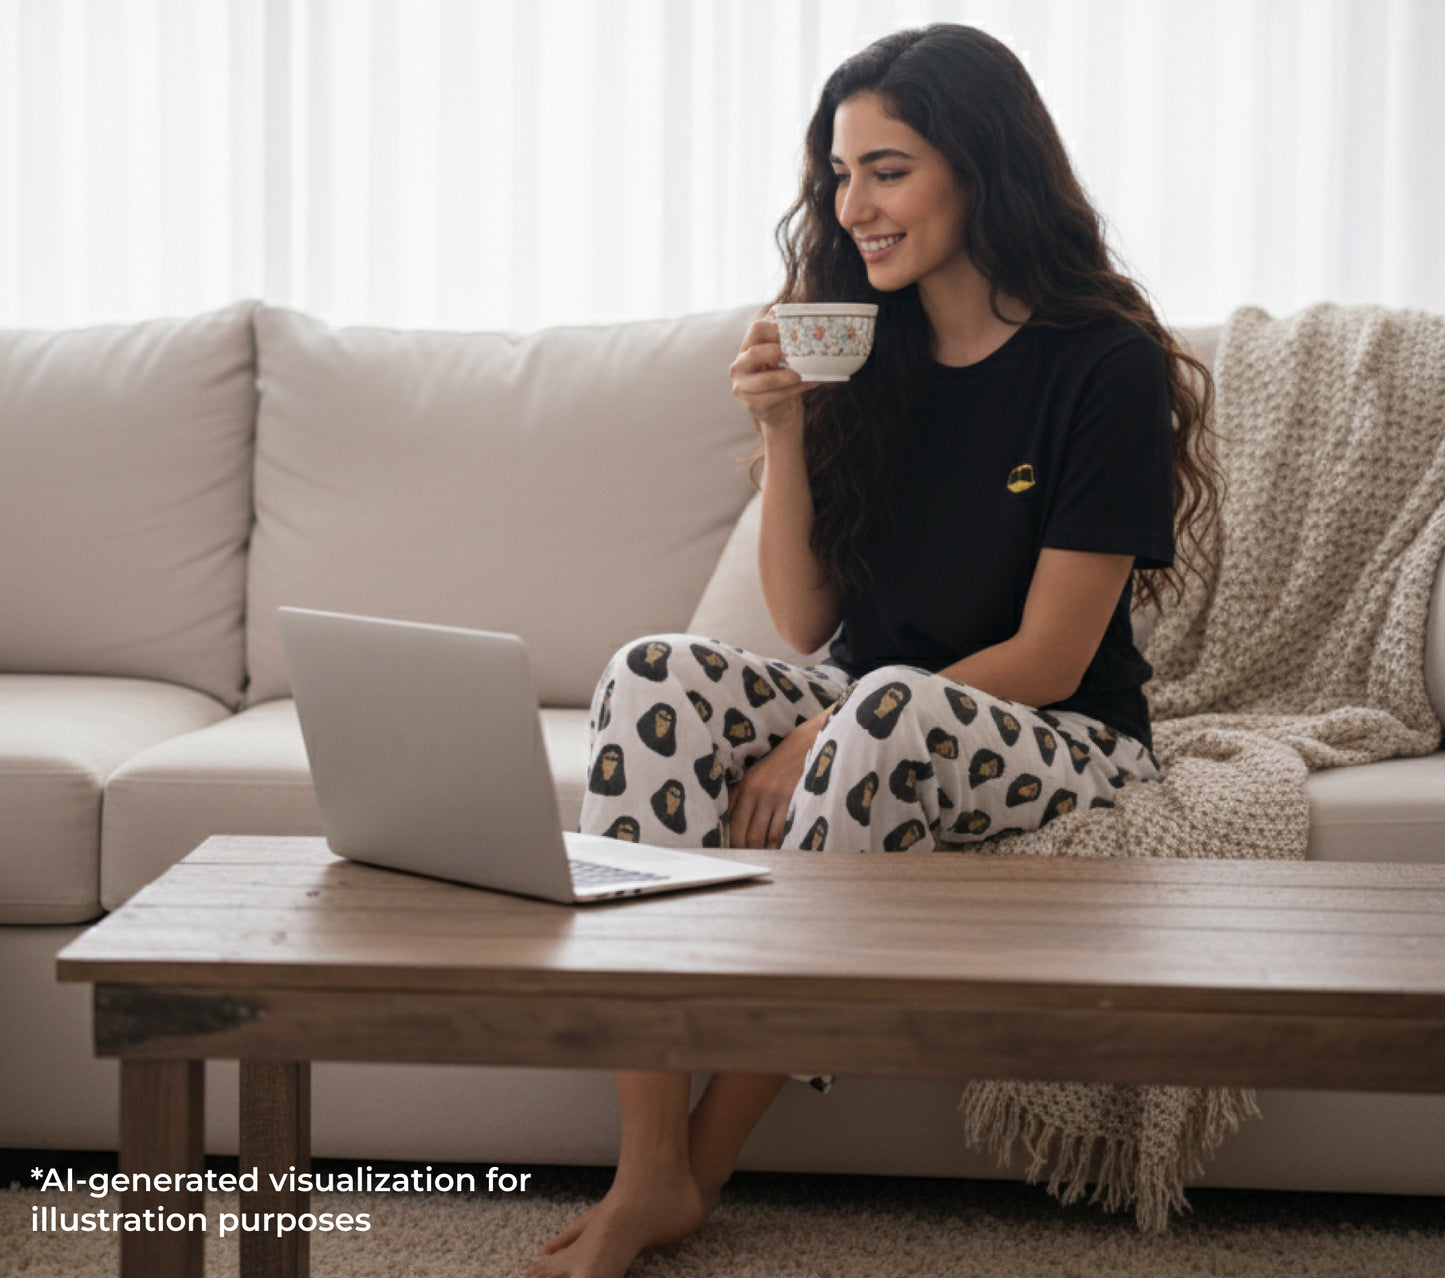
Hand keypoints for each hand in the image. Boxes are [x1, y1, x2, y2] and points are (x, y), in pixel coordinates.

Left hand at [726, 712, 828, 848]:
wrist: (806, 746)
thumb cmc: (779, 764)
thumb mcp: (755, 776)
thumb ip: (741, 797)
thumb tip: (728, 822)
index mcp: (744, 787)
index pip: (731, 823)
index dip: (731, 842)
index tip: (733, 852)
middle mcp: (755, 793)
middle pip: (744, 834)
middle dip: (746, 851)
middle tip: (749, 860)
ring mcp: (774, 797)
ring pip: (761, 836)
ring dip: (761, 850)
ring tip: (762, 857)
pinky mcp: (791, 801)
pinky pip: (780, 831)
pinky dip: (777, 844)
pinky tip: (777, 849)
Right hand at [729, 317, 815, 432]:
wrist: (776, 408)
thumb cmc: (778, 378)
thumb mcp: (778, 360)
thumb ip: (786, 347)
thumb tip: (811, 339)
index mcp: (746, 349)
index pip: (757, 329)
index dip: (777, 329)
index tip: (795, 335)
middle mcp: (738, 366)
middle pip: (755, 353)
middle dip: (777, 353)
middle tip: (797, 354)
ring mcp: (742, 387)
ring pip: (766, 380)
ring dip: (788, 377)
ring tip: (803, 375)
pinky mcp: (752, 404)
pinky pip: (775, 396)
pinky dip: (795, 390)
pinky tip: (810, 383)